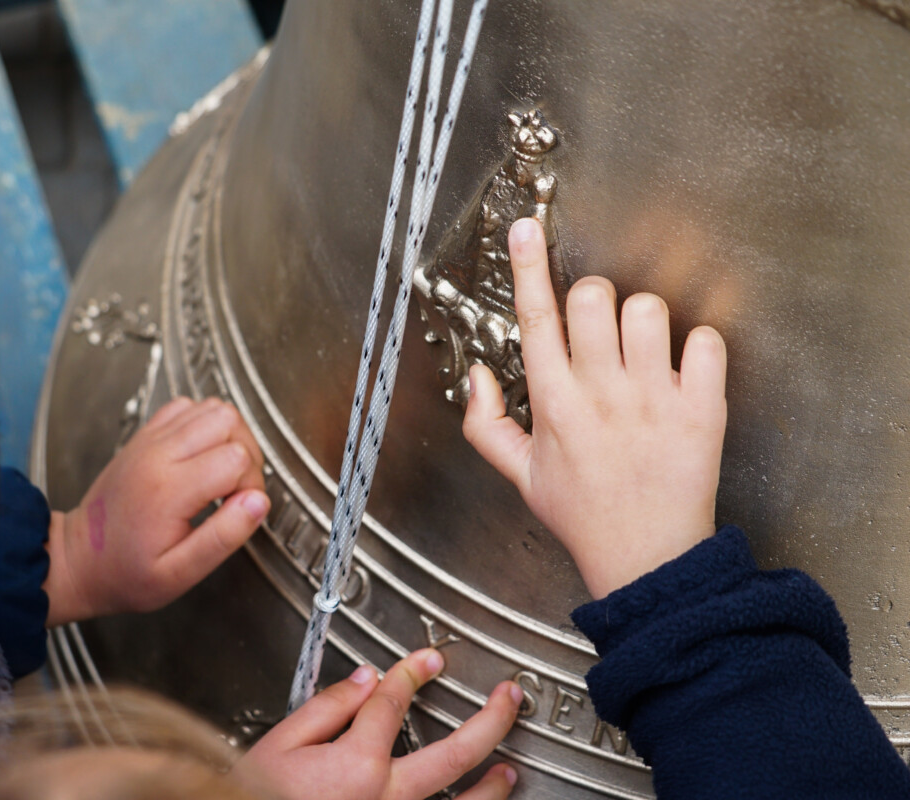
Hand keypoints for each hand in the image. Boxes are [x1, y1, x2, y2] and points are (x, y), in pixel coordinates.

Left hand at [46, 397, 268, 622]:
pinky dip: (206, 425)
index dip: (252, 484)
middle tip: (235, 491)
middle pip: (228, 420)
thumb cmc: (127, 572)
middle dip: (247, 454)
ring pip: (212, 408)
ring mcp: (150, 439)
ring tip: (221, 474)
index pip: (237, 458)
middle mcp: (158, 454)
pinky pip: (188, 407)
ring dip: (230, 437)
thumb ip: (222, 537)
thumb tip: (257, 502)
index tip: (239, 510)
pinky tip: (202, 457)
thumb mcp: (179, 574)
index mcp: (168, 489)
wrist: (78, 558)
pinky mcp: (146, 435)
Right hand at [232, 649, 520, 799]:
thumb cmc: (253, 798)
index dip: (412, 675)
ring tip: (508, 767)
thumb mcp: (281, 745)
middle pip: (456, 754)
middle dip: (490, 720)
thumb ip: (327, 708)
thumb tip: (363, 679)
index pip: (393, 703)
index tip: (428, 661)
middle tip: (509, 698)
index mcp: (358, 765)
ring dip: (492, 786)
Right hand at [462, 218, 727, 599]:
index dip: (528, 266)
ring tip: (642, 352)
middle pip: (594, 297)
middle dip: (594, 298)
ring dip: (643, 320)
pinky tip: (682, 370)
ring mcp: (653, 400)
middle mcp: (601, 394)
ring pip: (648, 309)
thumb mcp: (520, 475)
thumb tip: (478, 376)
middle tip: (599, 327)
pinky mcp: (702, 409)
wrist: (647, 559)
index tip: (526, 229)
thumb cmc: (583, 515)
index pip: (535, 317)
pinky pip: (706, 341)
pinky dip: (697, 346)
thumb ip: (486, 424)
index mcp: (554, 404)